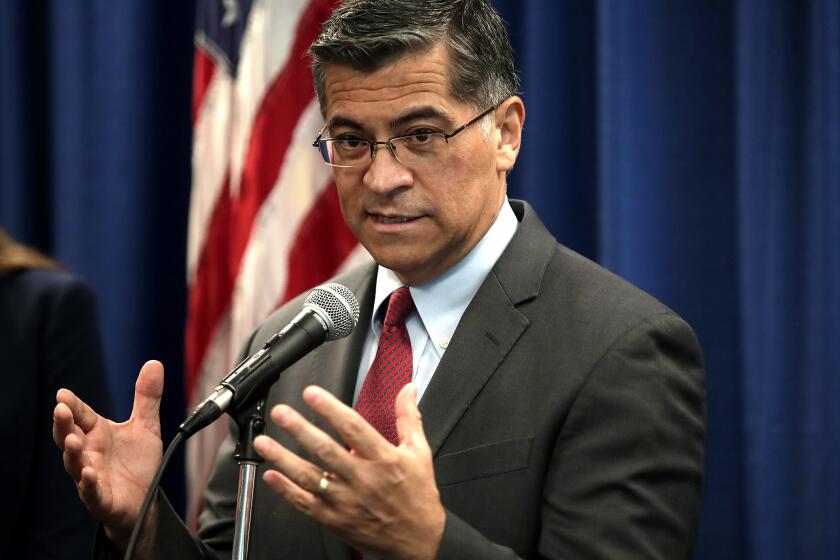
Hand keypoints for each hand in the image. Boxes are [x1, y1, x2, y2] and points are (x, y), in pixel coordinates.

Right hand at [52, 360, 164, 550]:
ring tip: (74, 440)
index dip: (72, 405)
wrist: (145, 500)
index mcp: (97, 434)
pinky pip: (91, 491)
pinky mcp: (101, 498)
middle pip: (69, 437)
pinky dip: (88, 483)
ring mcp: (92, 476)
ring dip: (73, 453)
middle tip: (61, 410)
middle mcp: (89, 453)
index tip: (63, 394)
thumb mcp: (146, 427)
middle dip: (64, 424)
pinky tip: (89, 474)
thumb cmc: (137, 463)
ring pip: (75, 464)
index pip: (81, 416)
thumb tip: (154, 363)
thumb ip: (147, 398)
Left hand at [253, 383, 444, 559]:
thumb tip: (407, 389)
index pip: (353, 428)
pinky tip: (270, 476)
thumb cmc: (417, 495)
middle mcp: (363, 479)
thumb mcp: (419, 452)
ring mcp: (346, 501)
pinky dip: (286, 490)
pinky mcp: (336, 520)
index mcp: (384, 459)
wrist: (418, 541)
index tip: (312, 394)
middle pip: (326, 450)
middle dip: (300, 429)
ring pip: (310, 477)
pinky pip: (306, 504)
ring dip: (283, 458)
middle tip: (281, 413)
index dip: (331, 409)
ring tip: (264, 442)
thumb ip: (409, 417)